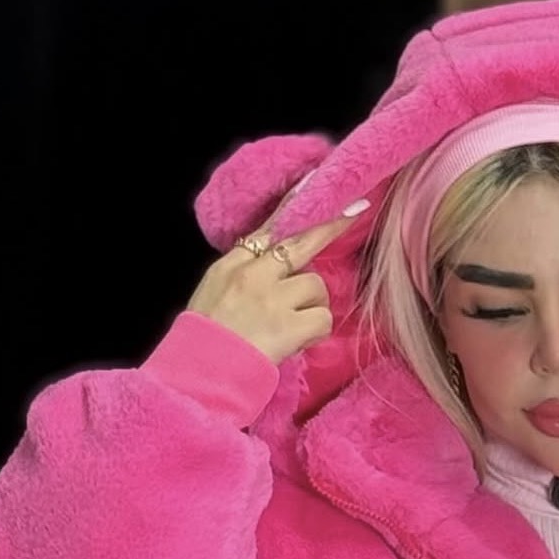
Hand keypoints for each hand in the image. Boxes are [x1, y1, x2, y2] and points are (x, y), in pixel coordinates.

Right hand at [183, 197, 369, 366]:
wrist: (199, 375)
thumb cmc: (205, 343)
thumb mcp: (213, 296)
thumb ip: (243, 278)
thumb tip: (276, 270)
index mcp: (230, 266)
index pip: (268, 228)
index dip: (294, 208)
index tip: (313, 183)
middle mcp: (253, 274)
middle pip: (301, 240)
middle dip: (331, 225)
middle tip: (358, 208)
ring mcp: (272, 297)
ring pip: (316, 286)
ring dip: (312, 307)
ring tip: (292, 328)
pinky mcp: (288, 324)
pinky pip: (322, 318)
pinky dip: (315, 333)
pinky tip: (297, 342)